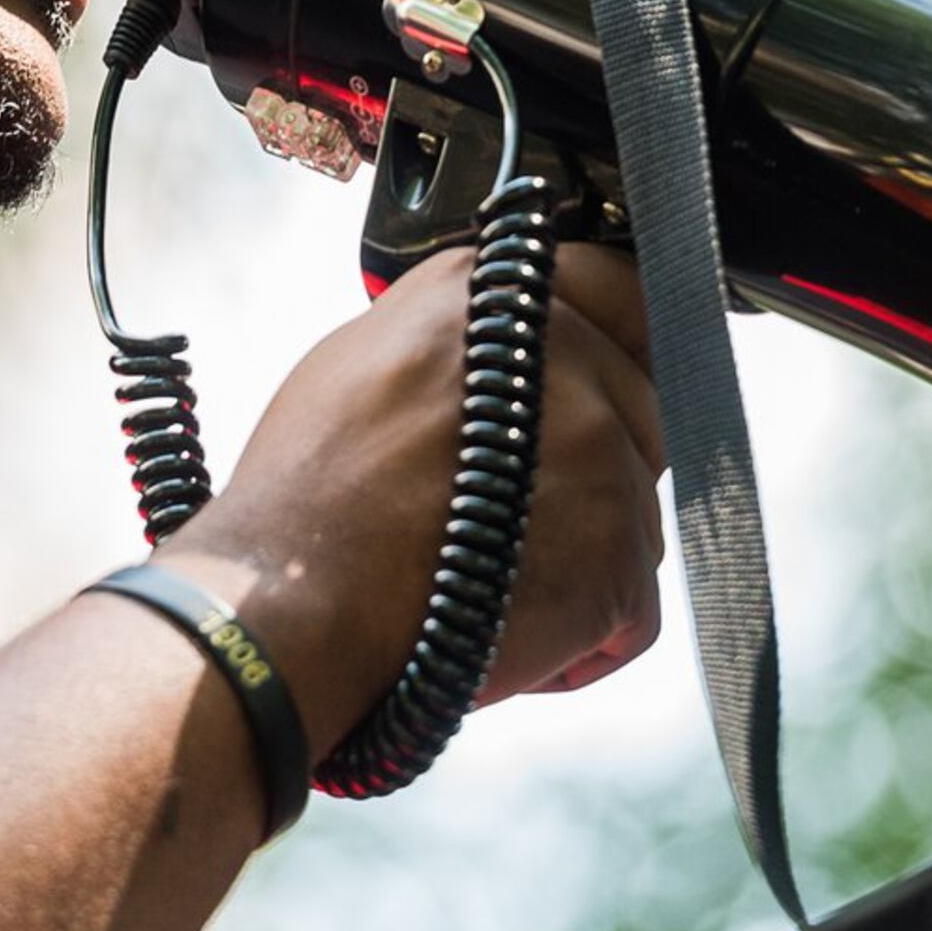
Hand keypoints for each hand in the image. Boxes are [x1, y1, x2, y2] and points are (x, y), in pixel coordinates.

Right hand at [167, 241, 667, 750]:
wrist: (290, 603)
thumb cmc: (305, 497)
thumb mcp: (365, 358)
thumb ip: (460, 337)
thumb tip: (512, 347)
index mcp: (500, 294)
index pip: (621, 292)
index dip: (620, 354)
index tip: (603, 396)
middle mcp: (562, 351)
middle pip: (641, 412)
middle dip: (596, 472)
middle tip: (513, 518)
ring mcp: (599, 447)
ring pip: (636, 516)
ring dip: (583, 561)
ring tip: (486, 581)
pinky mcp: (619, 545)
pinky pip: (634, 607)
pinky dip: (585, 638)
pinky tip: (510, 638)